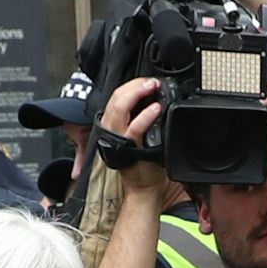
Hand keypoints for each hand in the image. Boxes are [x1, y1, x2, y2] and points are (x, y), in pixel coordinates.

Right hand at [102, 78, 164, 192]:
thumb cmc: (141, 161)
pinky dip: (146, 115)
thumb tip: (151, 98)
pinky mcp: (129, 147)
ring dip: (138, 93)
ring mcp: (118, 137)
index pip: (117, 95)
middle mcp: (111, 127)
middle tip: (152, 82)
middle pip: (117, 96)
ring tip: (153, 87)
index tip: (148, 81)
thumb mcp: (137, 133)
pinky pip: (135, 127)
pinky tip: (156, 108)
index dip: (132, 84)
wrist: (142, 186)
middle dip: (135, 85)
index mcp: (112, 122)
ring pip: (120, 107)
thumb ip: (138, 117)